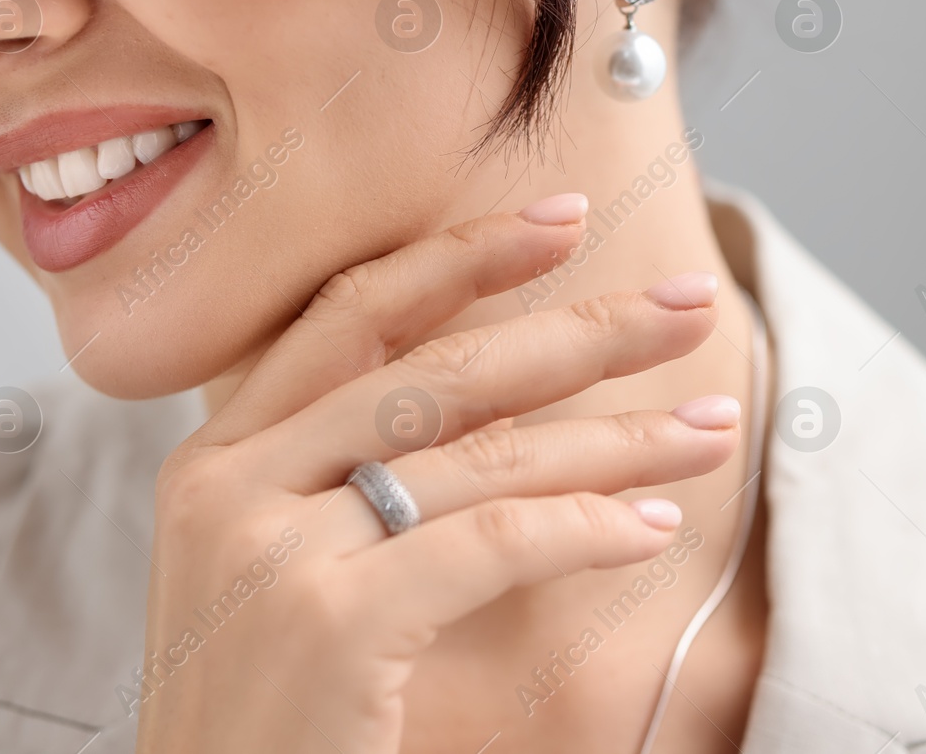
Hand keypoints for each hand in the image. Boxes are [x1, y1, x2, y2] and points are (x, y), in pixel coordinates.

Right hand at [132, 195, 739, 753]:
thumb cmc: (267, 716)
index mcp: (216, 456)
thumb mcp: (282, 570)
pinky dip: (587, 527)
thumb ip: (350, 479)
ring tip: (709, 427)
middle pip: (437, 372)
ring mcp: (270, 549)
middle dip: (581, 330)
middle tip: (688, 303)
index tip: (564, 221)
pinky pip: (494, 542)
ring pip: (481, 456)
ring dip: (617, 437)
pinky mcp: (327, 623)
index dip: (463, 257)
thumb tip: (501, 406)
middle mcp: (229, 482)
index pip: (351, 315)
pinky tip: (652, 525)